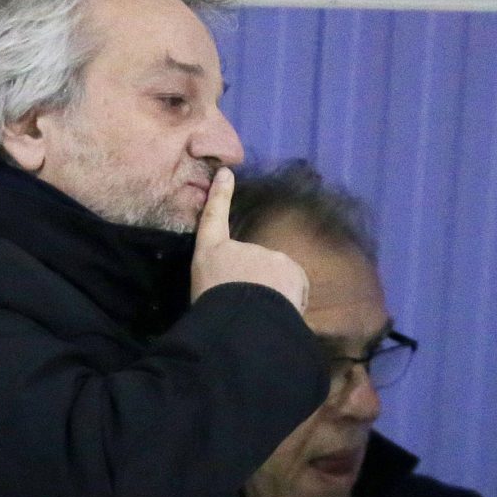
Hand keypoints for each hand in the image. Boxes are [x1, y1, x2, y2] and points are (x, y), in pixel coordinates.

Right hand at [190, 168, 308, 311]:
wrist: (241, 323)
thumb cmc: (211, 314)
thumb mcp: (202, 294)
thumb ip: (219, 283)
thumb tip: (236, 290)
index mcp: (211, 253)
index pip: (212, 219)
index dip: (219, 195)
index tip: (226, 173)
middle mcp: (241, 247)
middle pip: (251, 263)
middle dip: (253, 283)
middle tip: (247, 310)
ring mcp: (269, 255)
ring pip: (275, 277)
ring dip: (273, 294)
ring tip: (263, 319)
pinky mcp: (293, 269)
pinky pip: (294, 288)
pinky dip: (291, 300)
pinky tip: (280, 316)